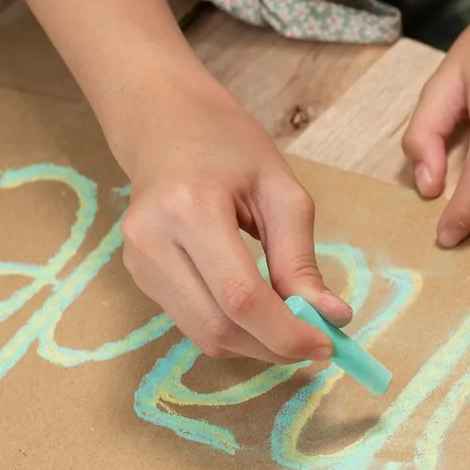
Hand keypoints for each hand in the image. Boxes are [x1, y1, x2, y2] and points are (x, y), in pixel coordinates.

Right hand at [112, 80, 343, 363]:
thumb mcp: (281, 192)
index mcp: (190, 209)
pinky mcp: (137, 274)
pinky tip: (258, 312)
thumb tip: (332, 318)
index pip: (240, 297)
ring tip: (290, 326)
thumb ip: (302, 260)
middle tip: (315, 342)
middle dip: (273, 346)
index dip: (286, 333)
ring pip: (203, 334)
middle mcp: (152, 241)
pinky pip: (191, 321)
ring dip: (255, 344)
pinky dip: (232, 329)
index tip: (327, 344)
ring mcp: (137, 261)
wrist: (165, 123)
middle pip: (218, 327)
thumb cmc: (229, 146)